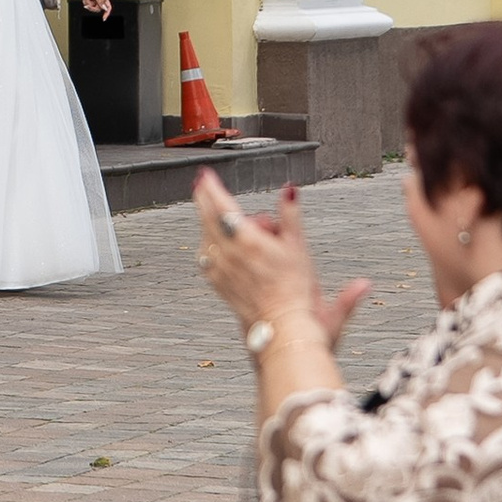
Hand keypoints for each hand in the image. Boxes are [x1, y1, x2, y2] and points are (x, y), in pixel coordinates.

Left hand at [80, 0, 112, 19]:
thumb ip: (100, 1)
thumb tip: (104, 8)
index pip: (108, 7)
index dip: (107, 13)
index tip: (104, 18)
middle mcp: (100, 0)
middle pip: (99, 9)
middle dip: (92, 8)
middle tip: (88, 5)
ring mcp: (95, 2)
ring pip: (93, 8)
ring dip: (88, 4)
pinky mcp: (91, 3)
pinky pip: (89, 6)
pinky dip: (86, 3)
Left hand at [194, 172, 372, 347]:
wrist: (283, 327)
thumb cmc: (295, 290)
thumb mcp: (299, 247)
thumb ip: (291, 215)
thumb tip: (290, 189)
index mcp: (248, 241)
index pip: (222, 206)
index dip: (212, 187)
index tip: (206, 175)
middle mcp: (229, 254)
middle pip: (207, 218)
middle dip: (203, 198)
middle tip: (202, 184)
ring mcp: (220, 270)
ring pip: (204, 236)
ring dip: (205, 219)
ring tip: (213, 209)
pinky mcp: (218, 284)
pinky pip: (205, 256)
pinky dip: (206, 242)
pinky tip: (211, 240)